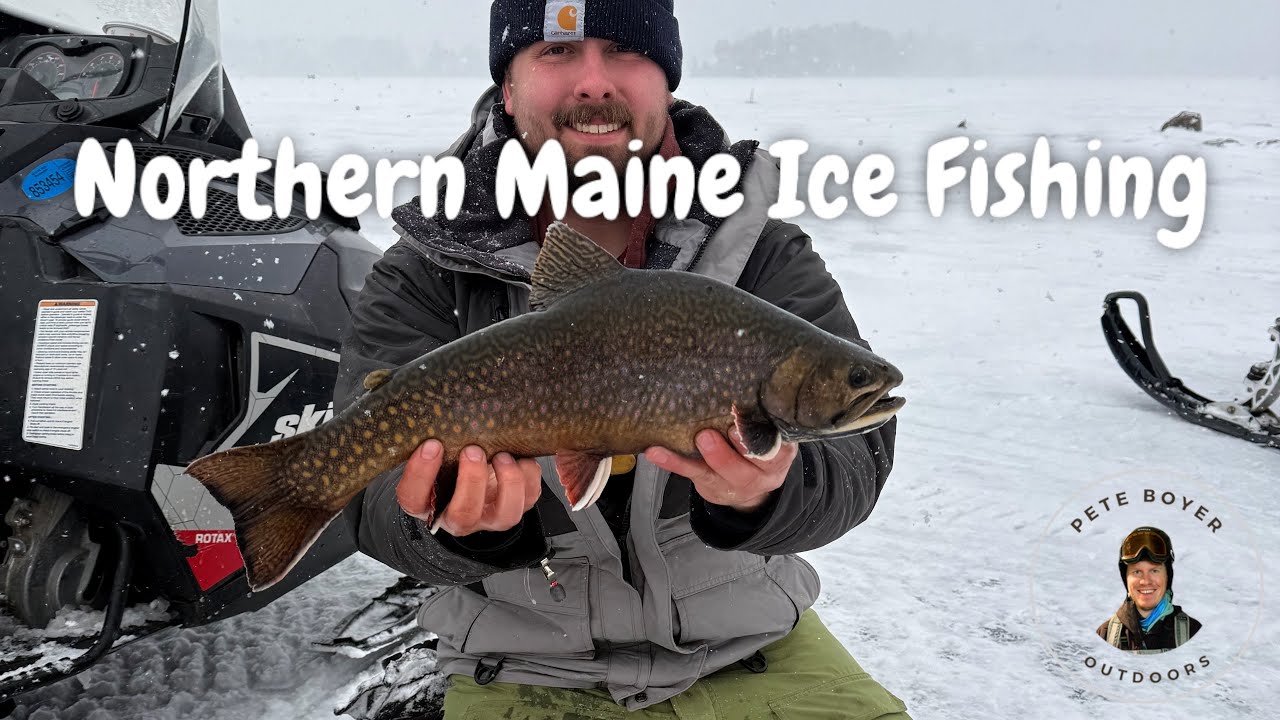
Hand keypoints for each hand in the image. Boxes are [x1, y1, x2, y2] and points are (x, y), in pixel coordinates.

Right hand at [397, 440, 541, 536]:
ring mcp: (490, 516)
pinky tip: (521, 456)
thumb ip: (434, 442)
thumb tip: (438, 415)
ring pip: (504, 516)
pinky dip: (529, 475)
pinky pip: (530, 498)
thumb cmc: (450, 458)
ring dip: (507, 482)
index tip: (431, 445)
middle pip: (463, 515)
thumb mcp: (437, 452)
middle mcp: (459, 517)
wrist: (474, 466)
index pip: (414, 498)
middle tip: (472, 450)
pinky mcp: (516, 506)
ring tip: (501, 455)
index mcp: (428, 503)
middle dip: (471, 481)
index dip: (421, 474)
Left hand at [644, 429, 796, 512]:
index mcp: (780, 455)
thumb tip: (747, 380)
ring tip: (701, 438)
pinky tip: (656, 451)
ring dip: (712, 455)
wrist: (750, 489)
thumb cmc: (758, 449)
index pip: (778, 448)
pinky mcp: (709, 486)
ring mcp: (733, 483)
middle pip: (751, 463)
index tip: (756, 421)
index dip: (767, 437)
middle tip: (730, 428)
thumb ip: (763, 418)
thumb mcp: (770, 436)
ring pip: (720, 472)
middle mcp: (761, 474)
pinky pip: (690, 473)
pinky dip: (672, 461)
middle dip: (740, 446)